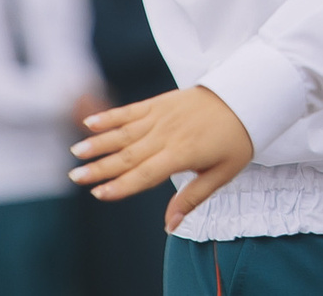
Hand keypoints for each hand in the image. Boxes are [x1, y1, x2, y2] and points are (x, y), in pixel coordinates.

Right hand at [70, 86, 254, 230]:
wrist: (247, 96)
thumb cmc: (236, 139)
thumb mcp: (221, 174)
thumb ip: (191, 198)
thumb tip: (170, 226)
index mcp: (182, 154)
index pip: (145, 173)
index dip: (121, 185)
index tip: (99, 194)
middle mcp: (167, 134)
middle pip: (128, 154)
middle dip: (100, 167)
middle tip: (75, 176)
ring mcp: (162, 115)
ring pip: (125, 131)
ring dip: (99, 142)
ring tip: (77, 152)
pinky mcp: (161, 101)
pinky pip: (131, 110)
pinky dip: (111, 116)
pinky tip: (91, 122)